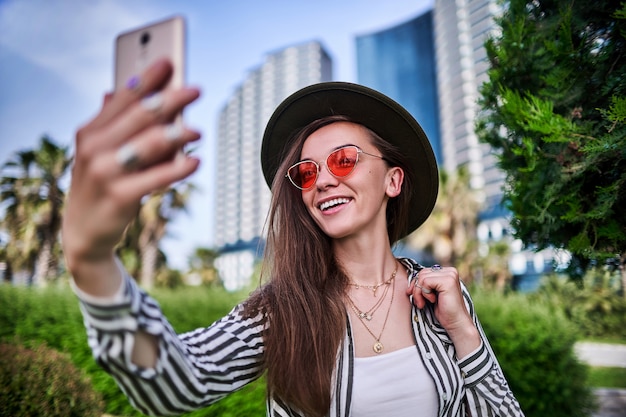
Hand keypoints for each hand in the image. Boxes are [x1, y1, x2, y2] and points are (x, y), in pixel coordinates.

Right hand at [62, 59, 200, 292]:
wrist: (85, 232)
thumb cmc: (102, 184)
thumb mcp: (101, 153)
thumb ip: (114, 124)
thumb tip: (115, 90)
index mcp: (90, 131)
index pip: (122, 97)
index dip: (147, 78)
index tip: (170, 62)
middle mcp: (93, 147)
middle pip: (139, 116)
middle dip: (170, 99)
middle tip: (196, 89)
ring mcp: (104, 172)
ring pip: (148, 144)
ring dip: (177, 134)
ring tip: (199, 132)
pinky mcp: (119, 196)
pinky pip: (156, 178)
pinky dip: (178, 169)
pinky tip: (196, 162)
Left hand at [405, 265, 479, 357]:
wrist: (456, 323)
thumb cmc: (444, 311)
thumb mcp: (431, 294)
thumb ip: (425, 284)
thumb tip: (411, 279)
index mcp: (447, 273)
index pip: (424, 272)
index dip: (416, 284)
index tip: (414, 296)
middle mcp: (450, 271)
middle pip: (422, 273)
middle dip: (416, 289)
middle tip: (419, 302)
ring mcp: (450, 275)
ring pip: (422, 277)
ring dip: (419, 293)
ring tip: (423, 303)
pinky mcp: (448, 281)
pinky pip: (425, 282)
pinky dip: (424, 293)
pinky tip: (432, 300)